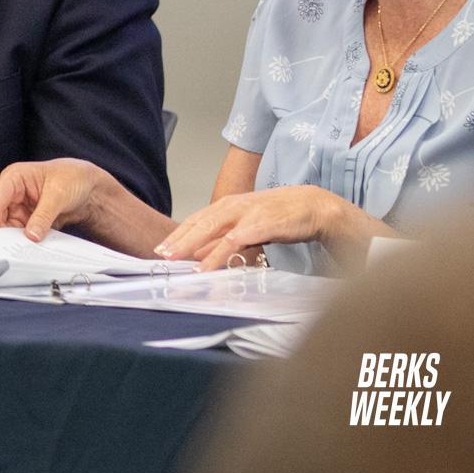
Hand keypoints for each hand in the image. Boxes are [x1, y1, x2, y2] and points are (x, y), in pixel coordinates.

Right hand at [0, 160, 109, 241]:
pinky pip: (19, 233)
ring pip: (6, 227)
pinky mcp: (26, 220)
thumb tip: (31, 235)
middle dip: (0, 231)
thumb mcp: (58, 195)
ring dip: (12, 238)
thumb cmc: (72, 177)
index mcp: (14, 177)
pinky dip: (23, 241)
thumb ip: (43, 216)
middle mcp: (12, 192)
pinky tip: (30, 247)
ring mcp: (19, 207)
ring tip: (22, 249)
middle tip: (7, 247)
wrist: (89, 186)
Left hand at [156, 185, 353, 270]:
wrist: (313, 205)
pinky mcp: (261, 225)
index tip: (161, 249)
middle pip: (198, 223)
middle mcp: (233, 207)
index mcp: (228, 206)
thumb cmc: (279, 216)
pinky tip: (208, 266)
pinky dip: (218, 254)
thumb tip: (201, 254)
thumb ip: (225, 237)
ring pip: (212, 229)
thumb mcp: (247, 225)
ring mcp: (246, 214)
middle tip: (161, 256)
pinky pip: (235, 242)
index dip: (178, 234)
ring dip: (192, 246)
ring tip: (177, 261)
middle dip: (178, 240)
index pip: (196, 219)